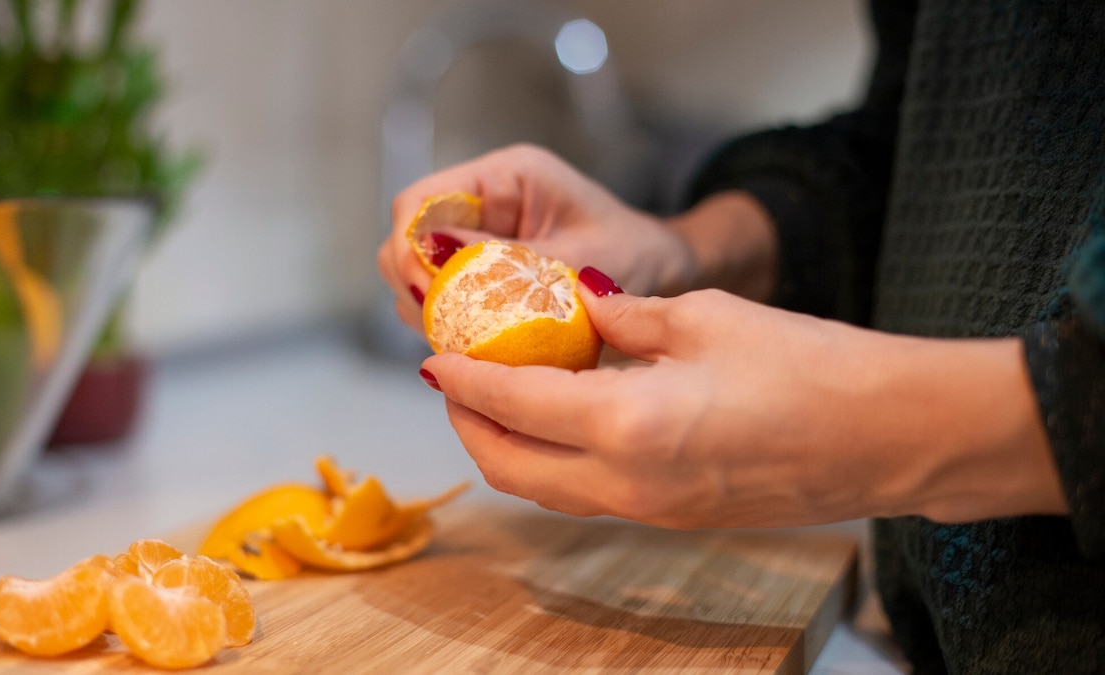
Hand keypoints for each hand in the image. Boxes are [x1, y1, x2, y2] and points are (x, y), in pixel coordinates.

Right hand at [377, 144, 693, 333]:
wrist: (668, 274)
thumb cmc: (638, 254)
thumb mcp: (583, 258)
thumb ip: (513, 260)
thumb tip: (436, 255)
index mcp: (502, 179)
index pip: (418, 203)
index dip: (408, 249)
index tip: (427, 293)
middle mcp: (480, 205)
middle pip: (406, 243)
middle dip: (417, 289)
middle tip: (448, 330)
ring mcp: (477, 242)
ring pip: (418, 278)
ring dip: (433, 313)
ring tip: (470, 343)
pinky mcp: (482, 277)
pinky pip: (444, 303)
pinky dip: (452, 327)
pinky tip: (480, 347)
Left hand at [419, 273, 1066, 528]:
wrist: (889, 436)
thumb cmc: (811, 368)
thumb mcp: (705, 317)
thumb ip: (624, 317)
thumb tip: (577, 304)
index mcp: (626, 425)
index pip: (512, 404)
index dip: (465, 379)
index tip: (436, 356)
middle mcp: (626, 483)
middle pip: (509, 466)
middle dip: (469, 423)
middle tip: (457, 380)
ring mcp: (649, 511)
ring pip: (542, 490)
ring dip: (507, 446)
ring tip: (499, 398)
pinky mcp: (673, 517)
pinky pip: (585, 496)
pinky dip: (552, 462)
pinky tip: (561, 421)